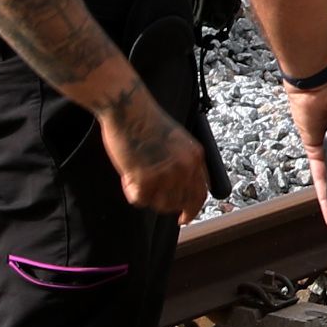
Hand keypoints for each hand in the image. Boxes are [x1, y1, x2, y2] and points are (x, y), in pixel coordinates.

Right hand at [101, 83, 213, 222]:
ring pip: (159, 204)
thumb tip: (179, 190)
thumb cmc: (145, 120)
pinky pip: (139, 200)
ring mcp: (167, 174)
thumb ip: (182, 163)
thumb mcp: (177, 141)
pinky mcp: (147, 179)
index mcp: (195, 157)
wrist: (128, 108)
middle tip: (149, 192)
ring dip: (146, 195)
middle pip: (179, 203)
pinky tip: (127, 173)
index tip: (183, 218)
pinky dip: (130, 190)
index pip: (199, 194)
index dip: (191, 210)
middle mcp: (185, 168)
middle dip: (163, 202)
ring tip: (135, 174)